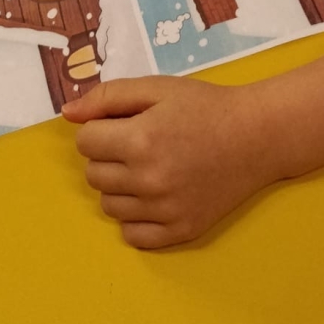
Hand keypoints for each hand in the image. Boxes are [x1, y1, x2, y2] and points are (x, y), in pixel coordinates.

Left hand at [62, 76, 281, 247]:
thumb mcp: (156, 88)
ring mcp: (165, 210)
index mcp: (140, 140)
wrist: (256, 137)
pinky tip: (155, 196)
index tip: (126, 124)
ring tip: (150, 167)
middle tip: (139, 144)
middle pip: (93, 175)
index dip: (101, 129)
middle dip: (108, 156)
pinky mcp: (180, 231)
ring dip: (120, 186)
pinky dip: (137, 217)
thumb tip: (67, 113)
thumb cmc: (205, 107)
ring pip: (109, 206)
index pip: (85, 142)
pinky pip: (132, 235)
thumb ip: (107, 97)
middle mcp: (149, 180)